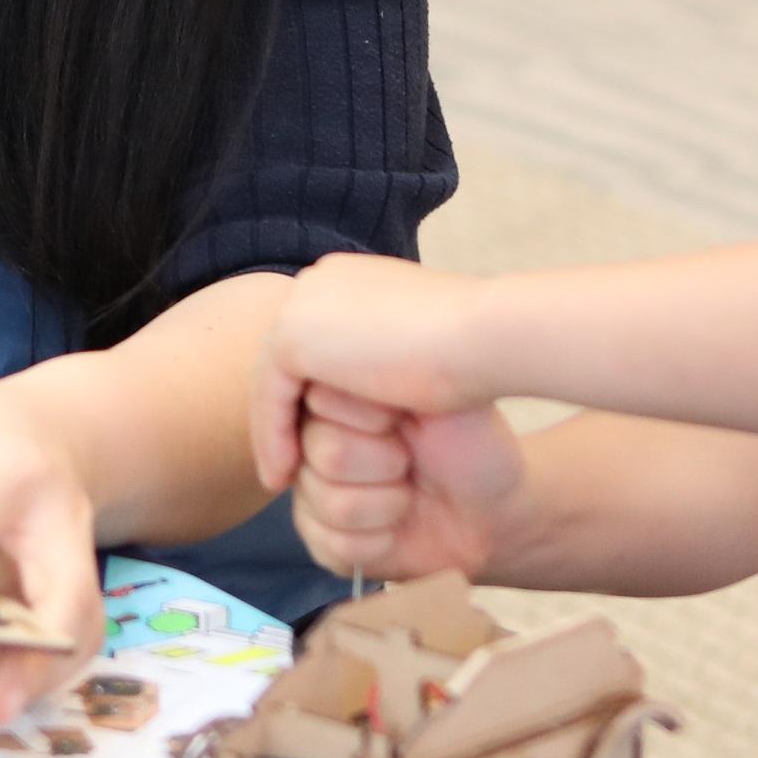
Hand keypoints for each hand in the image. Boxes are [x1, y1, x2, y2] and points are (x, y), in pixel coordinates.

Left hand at [0, 377, 107, 722]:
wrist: (52, 437)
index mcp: (12, 476)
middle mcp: (60, 526)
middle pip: (68, 597)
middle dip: (35, 655)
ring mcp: (72, 567)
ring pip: (74, 632)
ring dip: (32, 675)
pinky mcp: (66, 597)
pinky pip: (58, 642)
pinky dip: (26, 671)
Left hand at [247, 253, 491, 485]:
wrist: (487, 337)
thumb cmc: (472, 349)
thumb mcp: (420, 348)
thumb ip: (386, 354)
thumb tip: (372, 381)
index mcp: (351, 280)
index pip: (312, 342)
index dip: (310, 395)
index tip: (315, 440)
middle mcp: (321, 282)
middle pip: (285, 359)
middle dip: (285, 414)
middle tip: (288, 465)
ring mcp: (304, 303)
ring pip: (273, 378)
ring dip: (274, 430)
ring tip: (283, 478)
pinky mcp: (295, 332)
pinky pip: (270, 395)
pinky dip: (273, 437)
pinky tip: (283, 476)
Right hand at [285, 386, 522, 580]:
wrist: (494, 509)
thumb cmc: (471, 443)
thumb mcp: (438, 393)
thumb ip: (377, 372)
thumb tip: (323, 374)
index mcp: (334, 394)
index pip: (321, 402)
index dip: (374, 422)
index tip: (403, 420)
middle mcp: (312, 441)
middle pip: (325, 455)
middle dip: (386, 465)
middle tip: (411, 462)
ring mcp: (312, 492)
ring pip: (328, 503)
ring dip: (387, 505)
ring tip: (409, 495)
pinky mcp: (322, 539)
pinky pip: (333, 545)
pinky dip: (379, 543)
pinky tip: (396, 530)